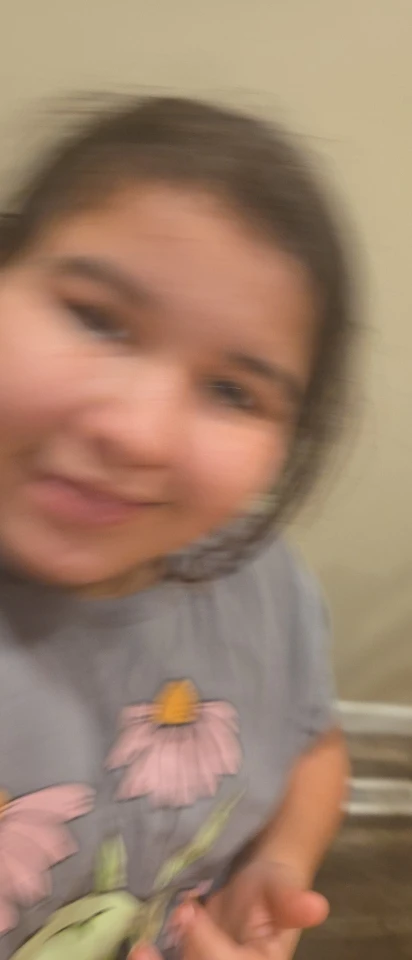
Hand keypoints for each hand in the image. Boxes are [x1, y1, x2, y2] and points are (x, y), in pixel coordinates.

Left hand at [130, 860, 327, 959]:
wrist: (254, 882)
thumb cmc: (272, 883)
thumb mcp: (282, 886)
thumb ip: (291, 900)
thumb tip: (318, 906)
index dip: (207, 947)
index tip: (189, 912)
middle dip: (185, 958)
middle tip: (150, 942)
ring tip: (140, 950)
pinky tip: (139, 949)